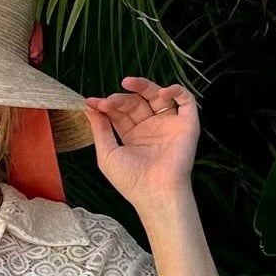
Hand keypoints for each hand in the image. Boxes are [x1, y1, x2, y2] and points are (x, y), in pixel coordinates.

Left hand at [85, 77, 198, 209]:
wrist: (155, 192)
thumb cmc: (130, 180)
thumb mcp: (107, 154)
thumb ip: (99, 129)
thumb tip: (89, 108)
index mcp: (132, 135)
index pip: (120, 112)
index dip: (107, 105)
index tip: (92, 103)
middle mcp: (151, 127)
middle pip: (136, 102)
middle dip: (120, 98)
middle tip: (107, 101)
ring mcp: (168, 124)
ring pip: (157, 96)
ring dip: (143, 86)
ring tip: (127, 82)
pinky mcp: (186, 124)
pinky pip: (186, 100)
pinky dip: (177, 90)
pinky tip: (162, 91)